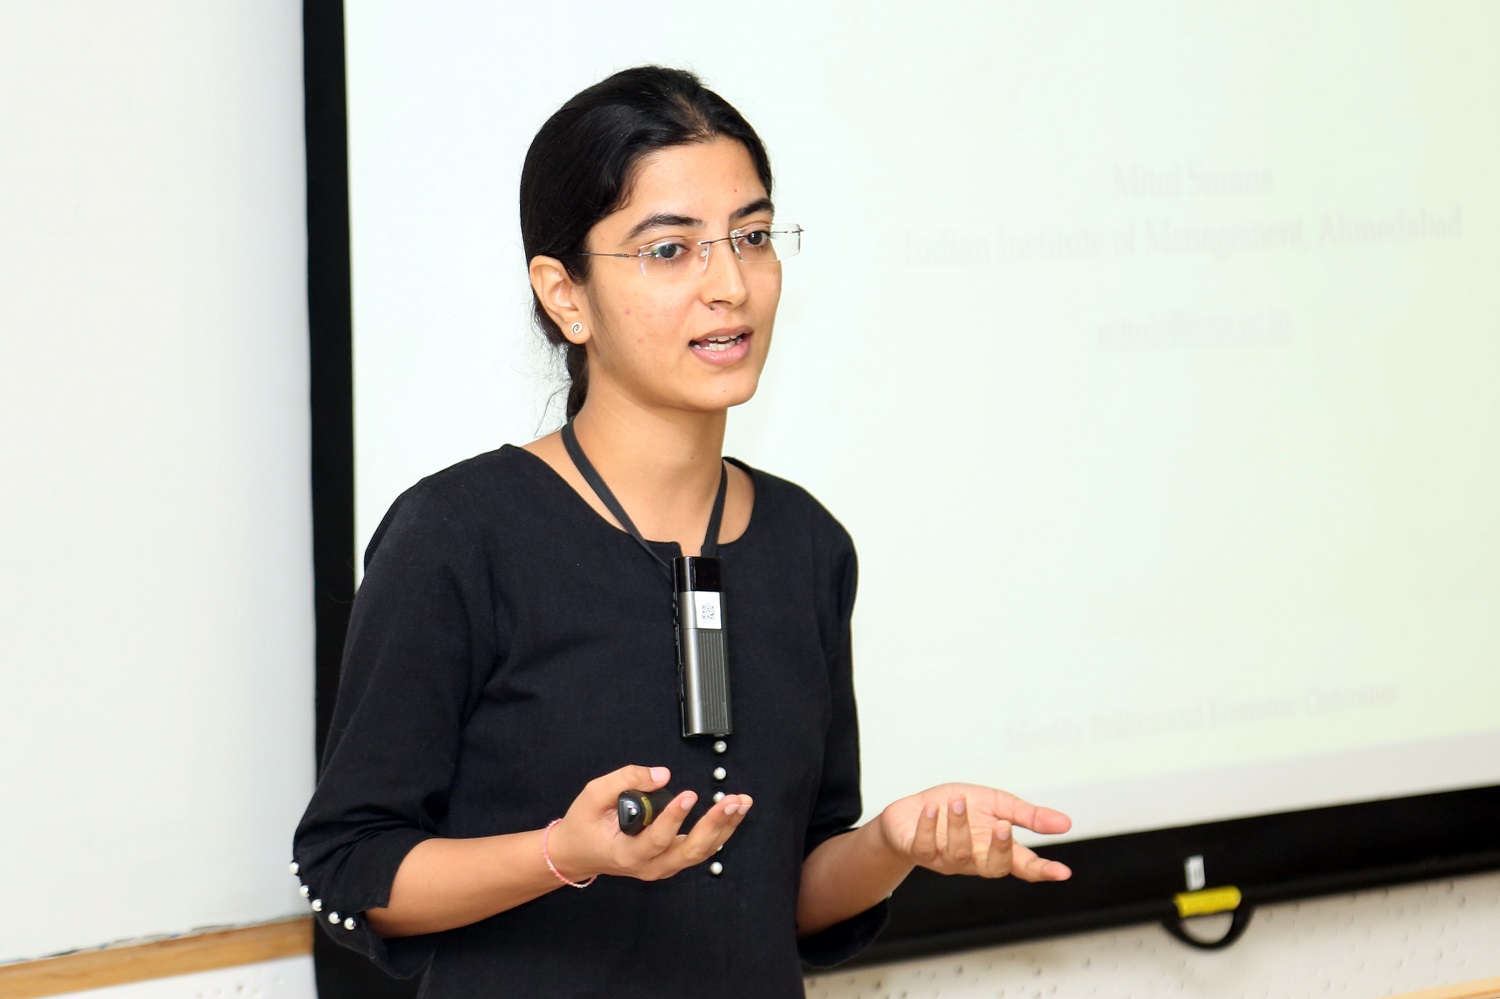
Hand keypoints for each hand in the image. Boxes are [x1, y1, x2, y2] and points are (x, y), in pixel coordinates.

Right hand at [548, 765, 751, 882]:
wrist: (578, 853)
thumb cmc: (585, 824)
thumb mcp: (592, 795)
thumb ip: (624, 780)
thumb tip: (661, 774)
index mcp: (627, 854)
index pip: (656, 840)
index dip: (673, 818)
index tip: (687, 794)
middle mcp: (649, 866)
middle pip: (690, 851)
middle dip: (714, 825)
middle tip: (731, 802)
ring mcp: (663, 866)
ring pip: (701, 852)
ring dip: (724, 828)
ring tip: (740, 803)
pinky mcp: (671, 859)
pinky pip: (701, 849)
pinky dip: (720, 830)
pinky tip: (733, 812)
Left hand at [877, 783, 1071, 881]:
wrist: (911, 810)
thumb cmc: (957, 807)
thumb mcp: (996, 804)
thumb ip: (1028, 816)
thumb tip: (1066, 823)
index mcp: (995, 847)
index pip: (1025, 865)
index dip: (1043, 870)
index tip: (1063, 872)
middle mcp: (974, 858)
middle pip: (994, 868)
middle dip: (1000, 849)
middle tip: (1003, 826)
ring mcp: (946, 858)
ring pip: (958, 854)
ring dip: (959, 827)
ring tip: (958, 802)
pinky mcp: (920, 851)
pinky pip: (925, 847)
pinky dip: (928, 826)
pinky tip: (931, 808)